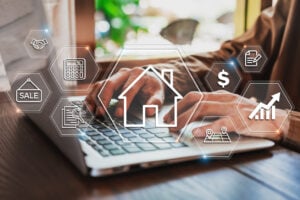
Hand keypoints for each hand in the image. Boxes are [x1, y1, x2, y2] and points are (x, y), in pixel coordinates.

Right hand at [85, 67, 164, 116]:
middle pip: (110, 83)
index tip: (119, 115)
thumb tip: (149, 112)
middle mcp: (125, 73)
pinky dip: (92, 97)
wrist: (149, 78)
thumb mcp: (158, 94)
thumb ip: (155, 103)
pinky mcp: (109, 81)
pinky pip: (97, 87)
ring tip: (94, 112)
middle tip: (101, 114)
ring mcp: (115, 76)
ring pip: (101, 84)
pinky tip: (89, 107)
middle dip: (104, 99)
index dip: (123, 102)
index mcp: (138, 74)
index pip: (129, 88)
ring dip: (95, 99)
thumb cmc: (152, 88)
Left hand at [164, 90, 287, 140]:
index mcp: (219, 95)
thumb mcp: (228, 108)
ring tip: (174, 129)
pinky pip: (221, 124)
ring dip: (184, 119)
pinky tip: (196, 133)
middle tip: (166, 124)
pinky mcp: (240, 120)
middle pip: (193, 101)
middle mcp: (223, 98)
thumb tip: (191, 120)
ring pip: (202, 110)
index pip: (192, 96)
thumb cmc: (248, 115)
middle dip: (176, 112)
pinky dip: (207, 128)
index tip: (166, 116)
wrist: (274, 118)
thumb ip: (212, 110)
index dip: (177, 106)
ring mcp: (231, 108)